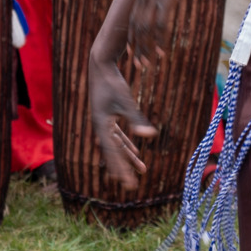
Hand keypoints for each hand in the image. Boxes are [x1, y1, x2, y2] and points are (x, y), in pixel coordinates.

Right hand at [85, 48, 157, 191]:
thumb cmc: (113, 82)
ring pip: (117, 145)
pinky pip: (118, 135)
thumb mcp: (127, 102)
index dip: (122, 169)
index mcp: (101, 126)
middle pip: (114, 153)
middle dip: (125, 168)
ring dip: (129, 156)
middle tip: (133, 185)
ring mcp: (103, 122)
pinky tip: (136, 150)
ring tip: (142, 169)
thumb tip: (150, 135)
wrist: (100, 65)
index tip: (129, 184)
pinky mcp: (108, 116)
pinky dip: (127, 143)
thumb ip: (137, 120)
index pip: (113, 154)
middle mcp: (100, 127)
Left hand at [128, 0, 198, 63]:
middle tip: (139, 64)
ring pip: (147, 29)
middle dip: (138, 48)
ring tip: (150, 63)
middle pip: (137, 27)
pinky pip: (161, 25)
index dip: (132, 37)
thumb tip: (168, 0)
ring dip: (148, 48)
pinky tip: (163, 51)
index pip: (133, 19)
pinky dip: (160, 40)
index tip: (132, 51)